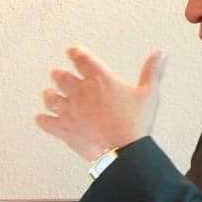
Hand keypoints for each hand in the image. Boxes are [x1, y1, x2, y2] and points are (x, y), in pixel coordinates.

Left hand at [34, 47, 166, 161]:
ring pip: (51, 98)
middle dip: (59, 74)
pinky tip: (40, 118)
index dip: (74, 53)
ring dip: (49, 95)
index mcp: (99, 79)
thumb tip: (160, 54)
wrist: (122, 150)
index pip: (81, 59)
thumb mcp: (149, 93)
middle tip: (56, 73)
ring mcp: (69, 111)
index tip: (71, 50)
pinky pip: (46, 122)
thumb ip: (152, 71)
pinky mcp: (64, 129)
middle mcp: (80, 92)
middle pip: (61, 77)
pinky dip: (42, 120)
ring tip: (48, 93)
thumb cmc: (134, 123)